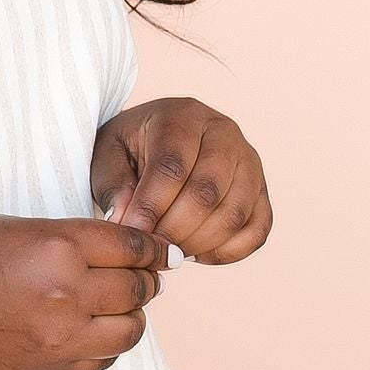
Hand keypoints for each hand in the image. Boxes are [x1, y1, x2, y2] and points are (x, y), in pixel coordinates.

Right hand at [0, 212, 174, 369]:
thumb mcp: (8, 227)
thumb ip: (64, 238)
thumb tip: (114, 251)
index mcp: (56, 247)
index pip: (133, 247)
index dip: (153, 247)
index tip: (159, 250)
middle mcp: (66, 295)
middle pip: (138, 288)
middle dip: (145, 278)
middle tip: (142, 274)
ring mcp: (58, 341)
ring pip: (129, 331)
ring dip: (130, 315)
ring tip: (115, 305)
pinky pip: (101, 362)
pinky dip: (105, 345)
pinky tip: (88, 331)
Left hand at [90, 99, 271, 264]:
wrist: (156, 141)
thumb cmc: (129, 150)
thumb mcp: (107, 156)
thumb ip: (114, 186)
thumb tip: (127, 221)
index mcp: (183, 116)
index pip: (172, 166)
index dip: (151, 206)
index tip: (131, 233)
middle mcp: (225, 134)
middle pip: (207, 191)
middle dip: (174, 229)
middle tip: (149, 248)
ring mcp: (250, 163)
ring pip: (234, 214)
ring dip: (198, 243)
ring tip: (168, 250)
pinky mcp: (261, 193)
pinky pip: (256, 232)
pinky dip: (226, 252)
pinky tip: (195, 253)